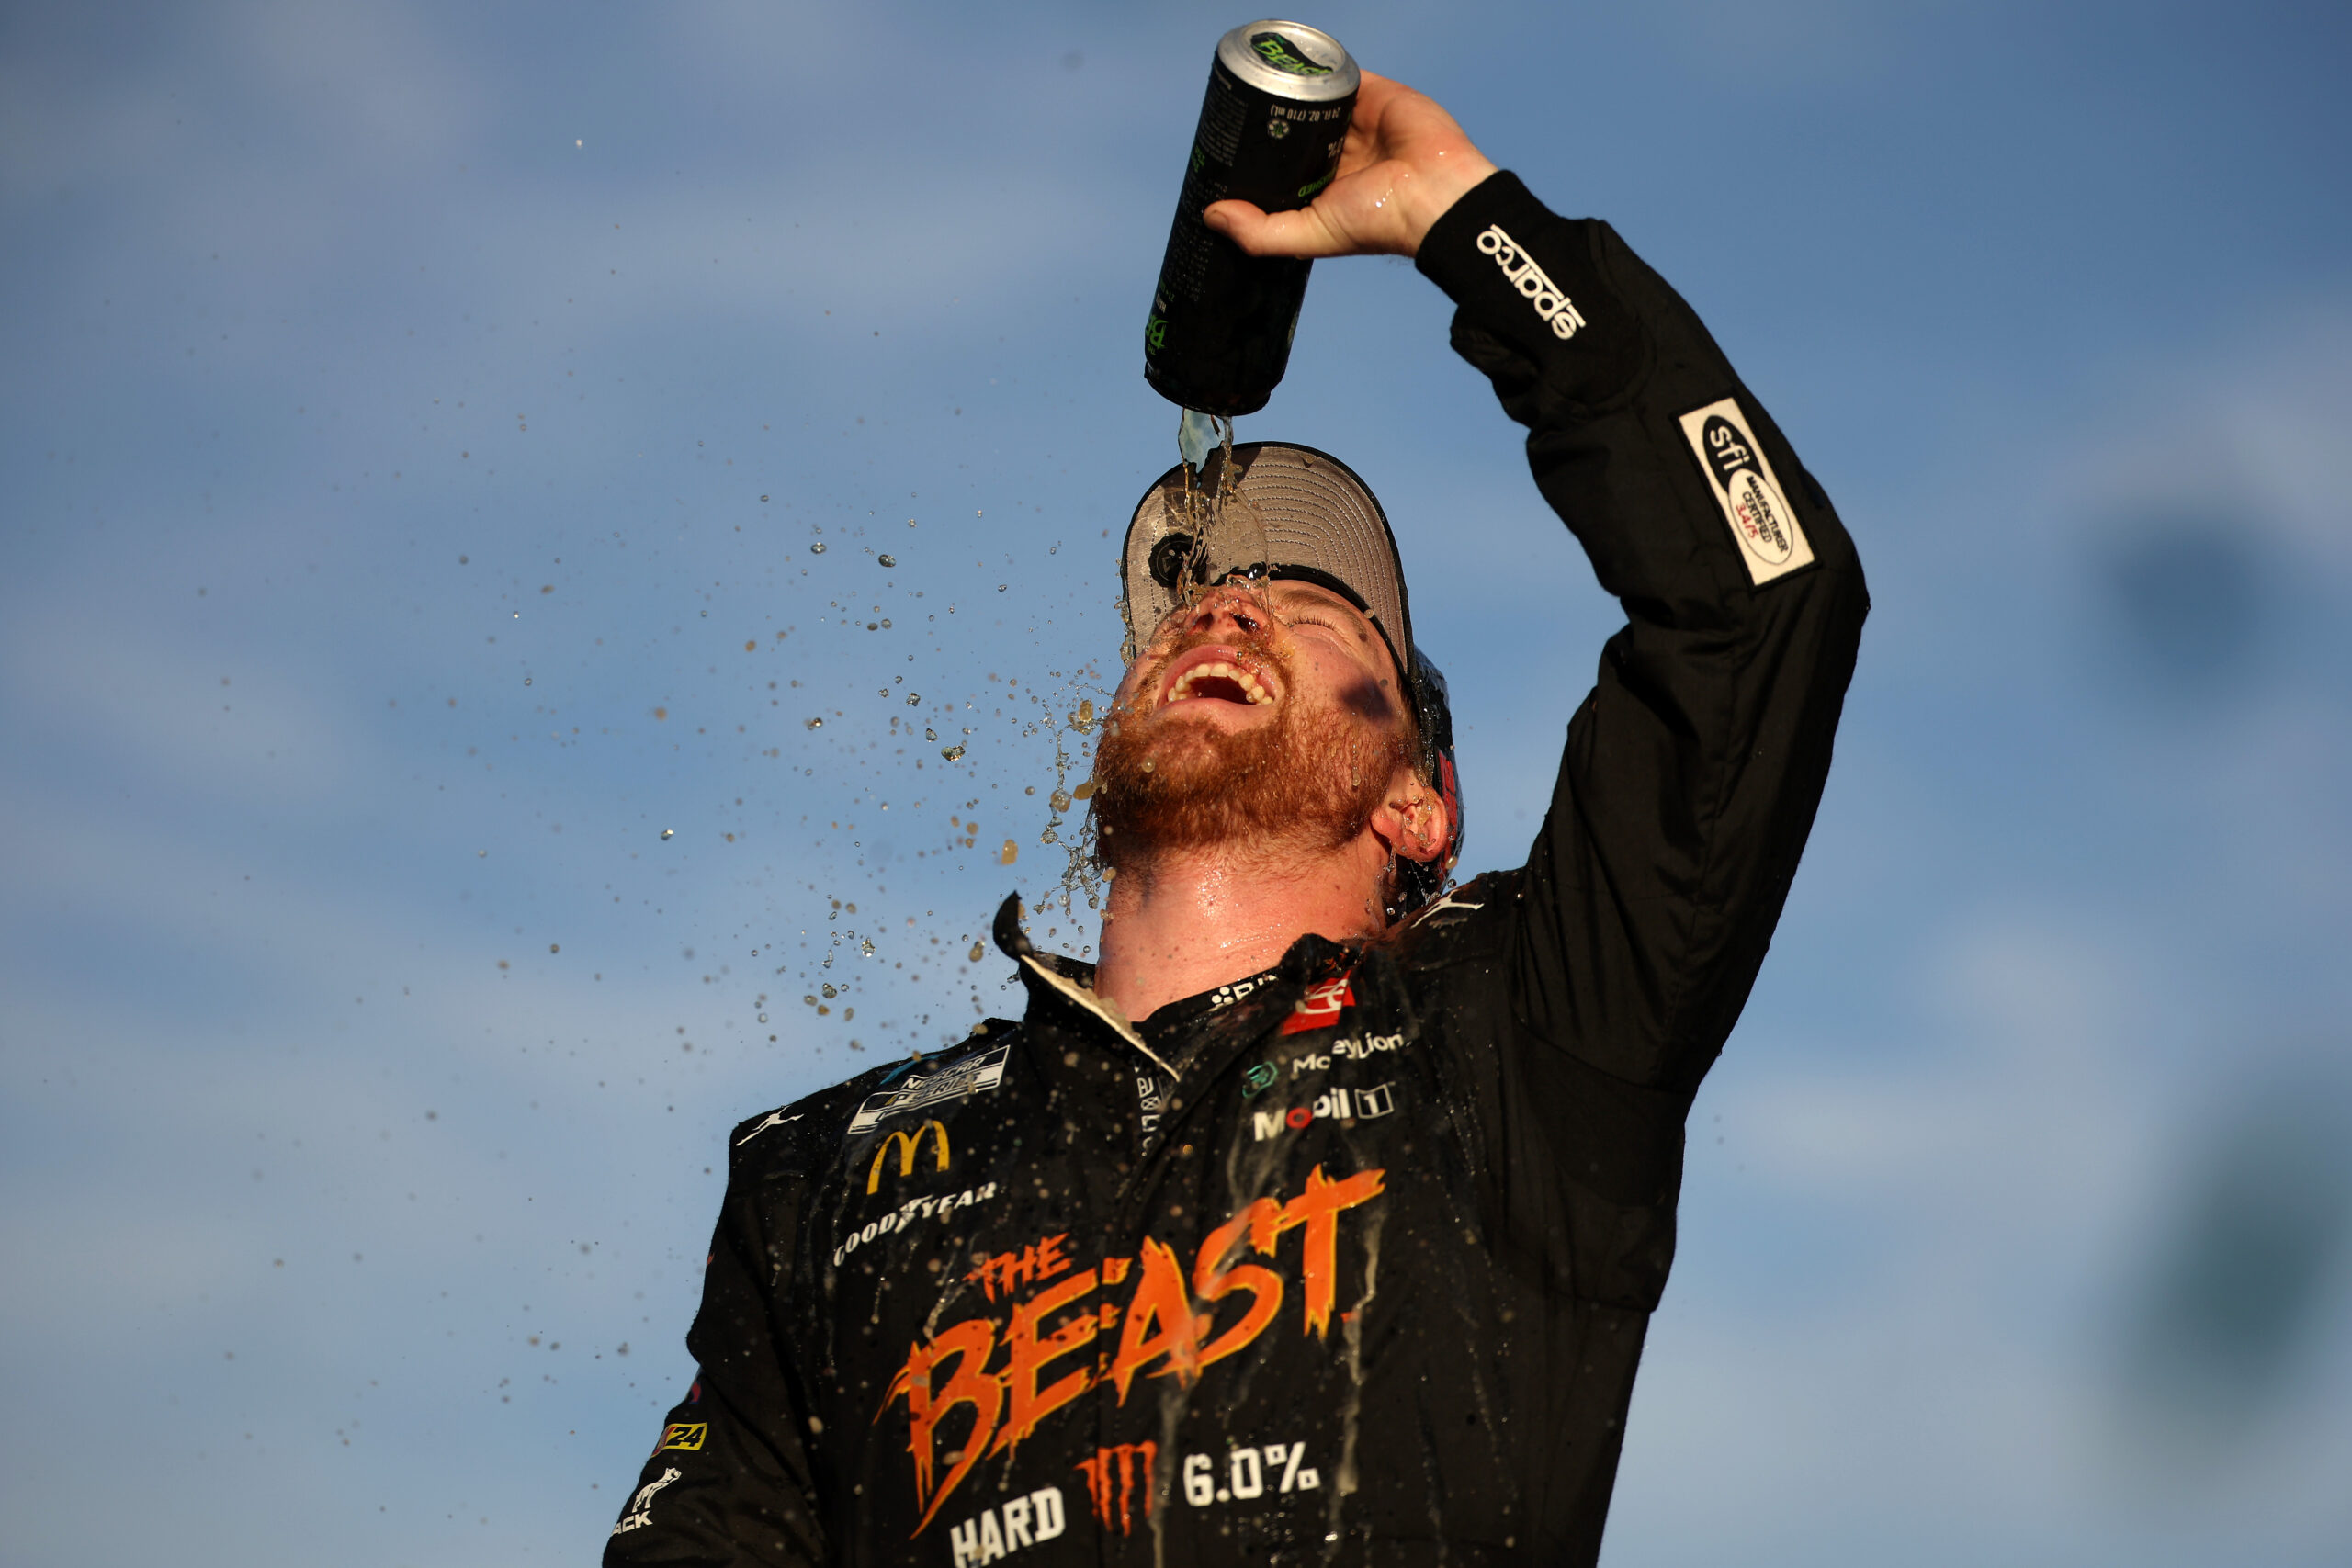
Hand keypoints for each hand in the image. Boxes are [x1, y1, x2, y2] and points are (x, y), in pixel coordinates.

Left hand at [1203, 71, 1497, 260]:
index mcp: (1326, 188)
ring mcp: (1357, 122)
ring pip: (1314, 100)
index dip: (1256, 158)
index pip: (1282, 167)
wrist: (1434, 193)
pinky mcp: (1375, 94)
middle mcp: (1340, 154)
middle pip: (1294, 129)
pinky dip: (1318, 69)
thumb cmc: (1380, 222)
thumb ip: (1261, 233)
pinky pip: (1340, 75)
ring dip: (1289, 90)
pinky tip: (1291, 66)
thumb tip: (1212, 216)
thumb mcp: (1310, 235)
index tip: (1228, 149)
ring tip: (1257, 83)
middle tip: (1237, 111)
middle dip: (1269, 120)